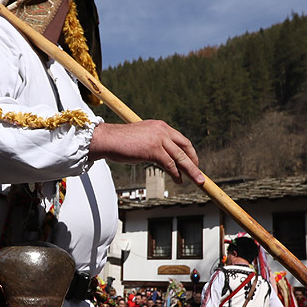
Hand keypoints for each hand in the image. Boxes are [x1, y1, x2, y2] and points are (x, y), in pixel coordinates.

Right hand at [89, 121, 203, 184]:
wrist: (107, 139)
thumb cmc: (120, 141)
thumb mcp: (142, 139)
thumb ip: (154, 144)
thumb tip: (163, 158)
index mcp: (160, 126)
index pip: (181, 139)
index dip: (189, 152)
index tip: (192, 162)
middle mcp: (162, 130)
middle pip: (185, 147)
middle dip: (194, 162)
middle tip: (199, 173)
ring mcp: (158, 139)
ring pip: (181, 157)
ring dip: (191, 170)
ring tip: (198, 180)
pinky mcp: (153, 149)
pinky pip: (170, 164)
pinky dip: (176, 174)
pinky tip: (178, 180)